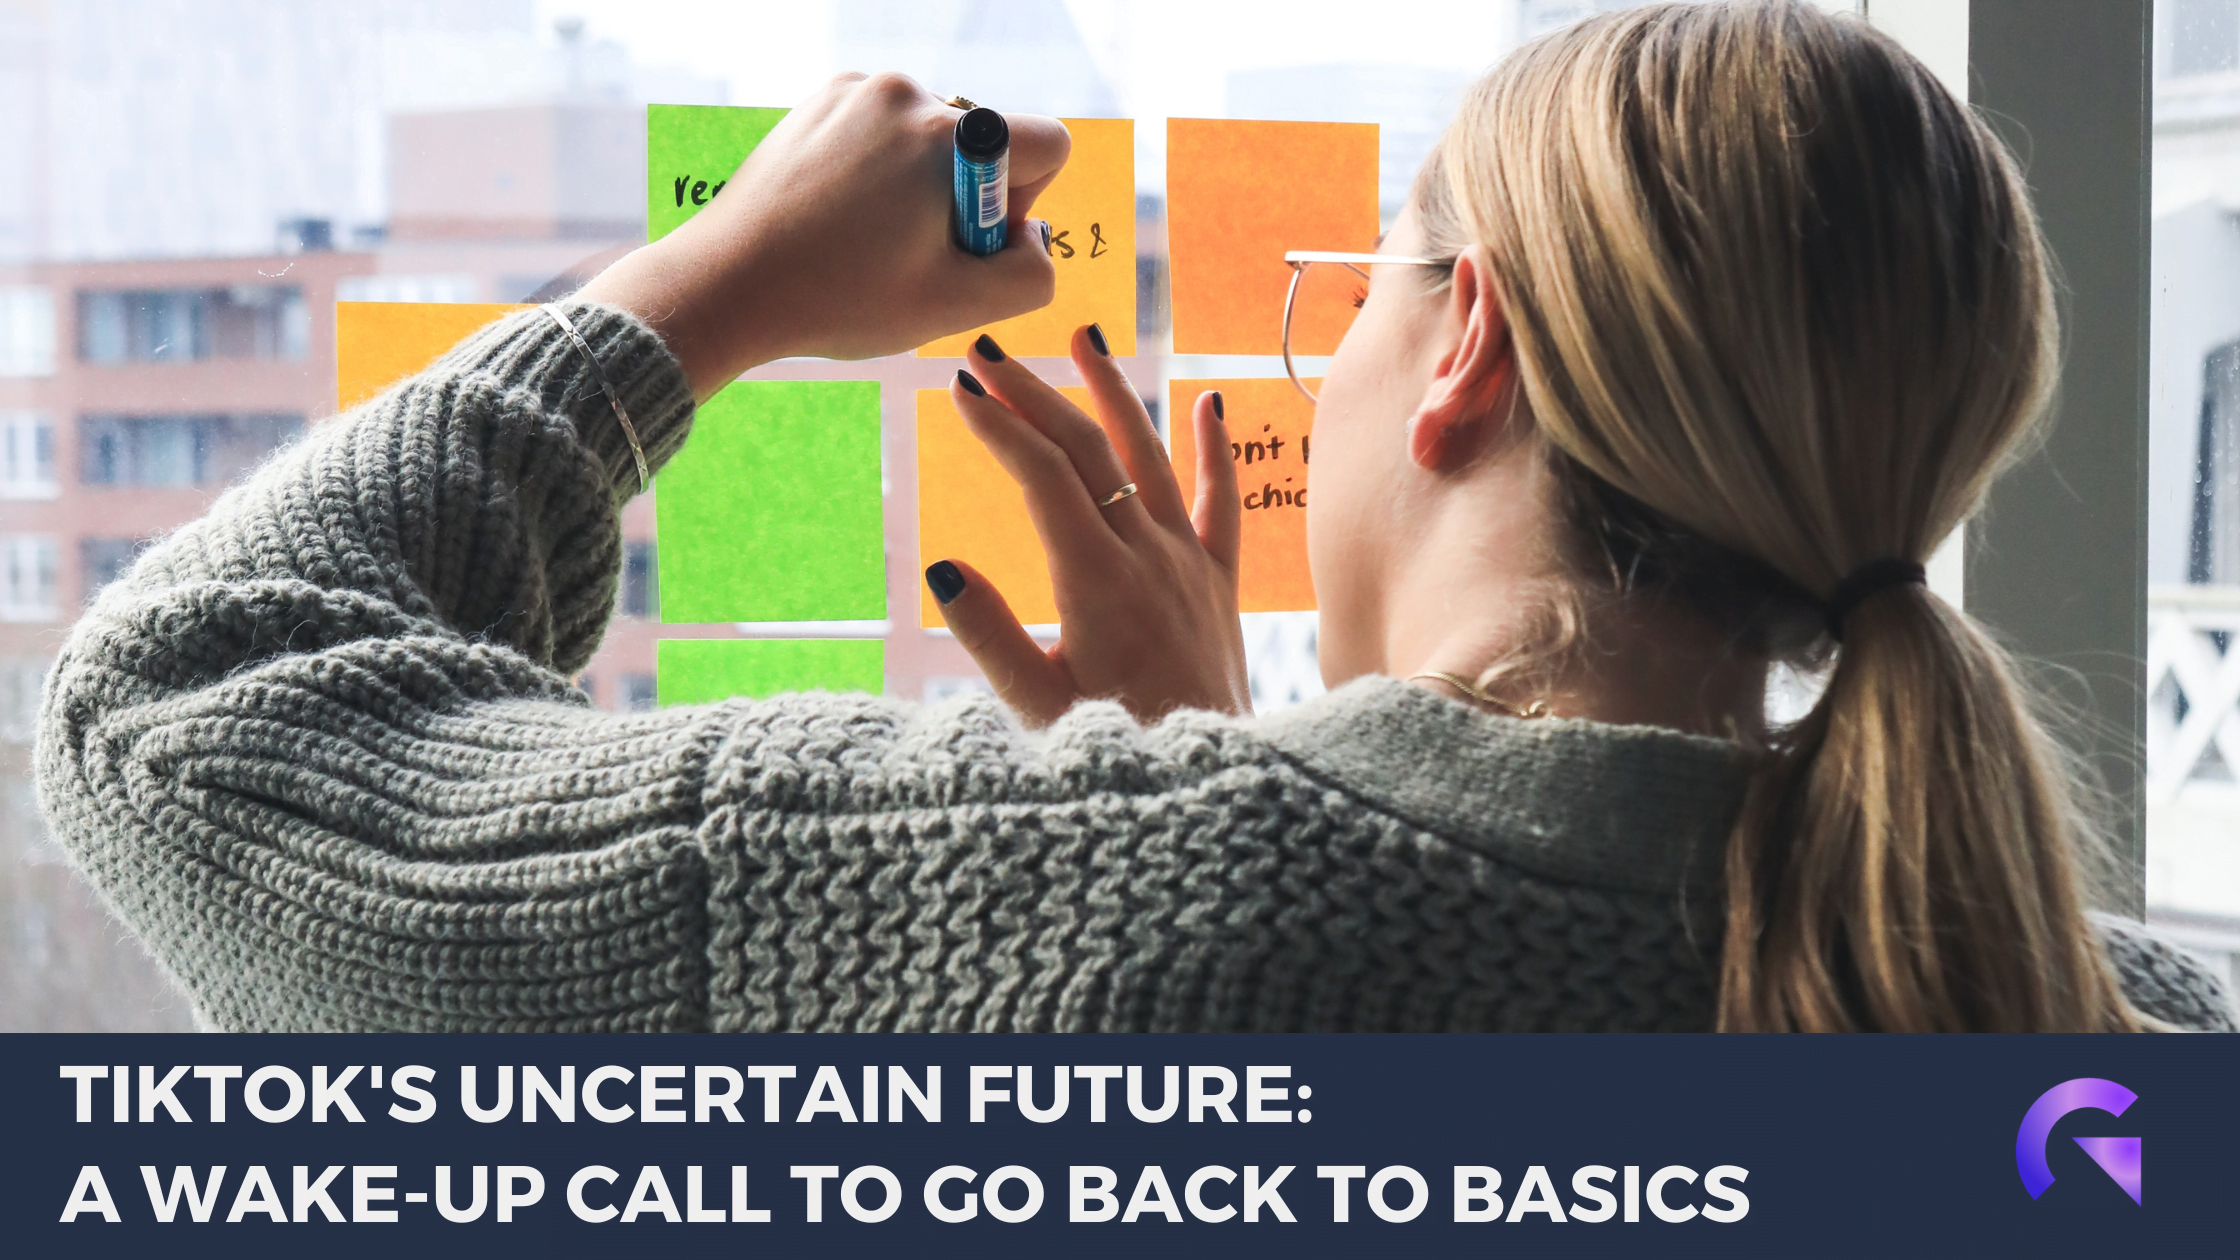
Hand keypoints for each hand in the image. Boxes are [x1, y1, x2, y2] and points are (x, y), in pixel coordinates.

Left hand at [577, 73, 1069, 398]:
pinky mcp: (821, 101)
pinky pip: (882, 132)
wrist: (726, 285)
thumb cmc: (840, 299)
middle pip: (984, 146)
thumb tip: (1033, 240)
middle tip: (906, 253)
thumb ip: (1029, 275)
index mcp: (948, 137)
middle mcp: (906, 95)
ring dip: (918, 187)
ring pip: (931, 141)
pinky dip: (876, 172)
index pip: (1046, 144)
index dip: (1025, 204)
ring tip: (863, 239)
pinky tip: (837, 217)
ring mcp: (856, 91)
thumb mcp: (955, 307)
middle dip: (964, 200)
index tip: (968, 241)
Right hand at [928, 328, 1251, 724]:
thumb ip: (989, 637)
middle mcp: (1148, 555)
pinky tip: (1208, 402)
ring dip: (1114, 392)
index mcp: (1096, 581)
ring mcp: (1189, 563)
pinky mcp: (1219, 583)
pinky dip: (1215, 449)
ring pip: (1151, 457)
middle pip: (1088, 451)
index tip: (961, 389)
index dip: (1001, 427)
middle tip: (987, 353)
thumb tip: (943, 567)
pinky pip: (1222, 503)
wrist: (1212, 780)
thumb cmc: (1118, 751)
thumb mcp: (1036, 707)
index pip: (1044, 477)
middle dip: (1035, 394)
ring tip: (1084, 336)